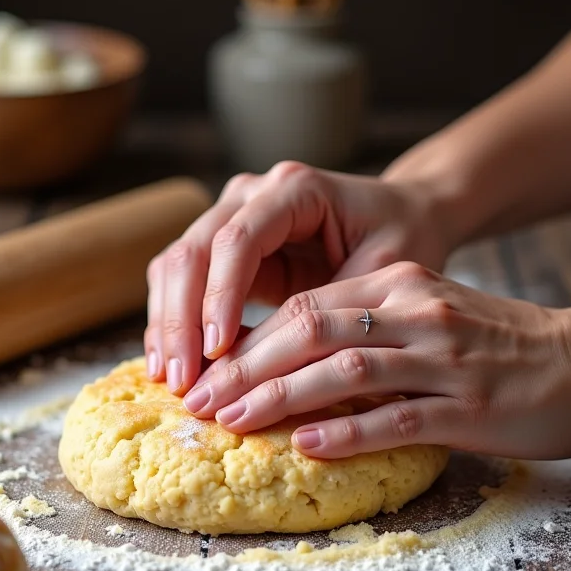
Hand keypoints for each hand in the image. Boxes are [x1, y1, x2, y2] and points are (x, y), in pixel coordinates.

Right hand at [145, 161, 452, 395]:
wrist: (402, 216)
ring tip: (172, 380)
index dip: (220, 296)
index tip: (217, 350)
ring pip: (176, 265)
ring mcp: (231, 216)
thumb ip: (328, 311)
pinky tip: (168, 364)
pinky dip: (173, 322)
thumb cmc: (400, 239)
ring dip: (168, 324)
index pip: (238, 239)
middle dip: (182, 319)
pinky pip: (183, 282)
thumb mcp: (382, 273)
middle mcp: (252, 195)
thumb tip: (279, 372)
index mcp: (295, 189)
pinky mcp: (223, 248)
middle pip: (194, 250)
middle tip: (183, 380)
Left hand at [182, 262, 570, 459]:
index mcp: (397, 285)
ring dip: (279, 397)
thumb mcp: (423, 313)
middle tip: (199, 399)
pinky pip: (395, 417)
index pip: (305, 304)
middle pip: (311, 331)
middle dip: (246, 366)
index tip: (208, 368)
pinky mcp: (467, 405)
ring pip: (344, 370)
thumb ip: (362, 325)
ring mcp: (441, 357)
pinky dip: (347, 432)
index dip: (248, 338)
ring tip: (231, 421)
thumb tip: (285, 357)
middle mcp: (414, 311)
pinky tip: (306, 447)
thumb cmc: (491, 342)